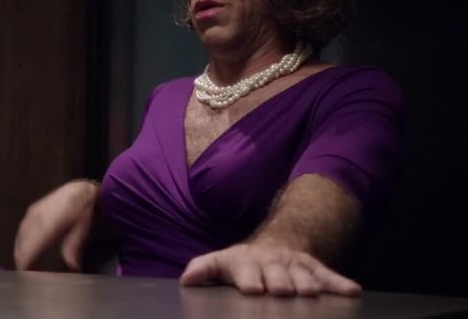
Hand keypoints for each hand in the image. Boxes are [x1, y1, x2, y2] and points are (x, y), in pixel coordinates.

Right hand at [14, 179, 98, 270]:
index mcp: (51, 221)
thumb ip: (73, 247)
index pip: (33, 244)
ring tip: (23, 265)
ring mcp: (32, 212)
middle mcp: (38, 216)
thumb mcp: (82, 229)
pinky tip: (23, 250)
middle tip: (25, 274)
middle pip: (23, 241)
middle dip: (21, 258)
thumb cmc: (82, 212)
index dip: (26, 259)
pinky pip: (21, 229)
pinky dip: (21, 242)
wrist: (78, 190)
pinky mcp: (30, 211)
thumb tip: (72, 268)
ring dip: (20, 251)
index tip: (24, 272)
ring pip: (20, 236)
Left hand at [179, 243, 360, 296]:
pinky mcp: (314, 269)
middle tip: (284, 291)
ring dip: (308, 285)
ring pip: (304, 276)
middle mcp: (272, 264)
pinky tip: (353, 292)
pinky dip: (340, 284)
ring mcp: (295, 266)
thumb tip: (186, 279)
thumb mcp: (221, 263)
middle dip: (281, 282)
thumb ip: (204, 269)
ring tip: (312, 294)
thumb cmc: (243, 264)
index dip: (250, 279)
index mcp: (247, 264)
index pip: (247, 272)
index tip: (254, 289)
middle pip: (278, 274)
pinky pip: (329, 275)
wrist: (274, 245)